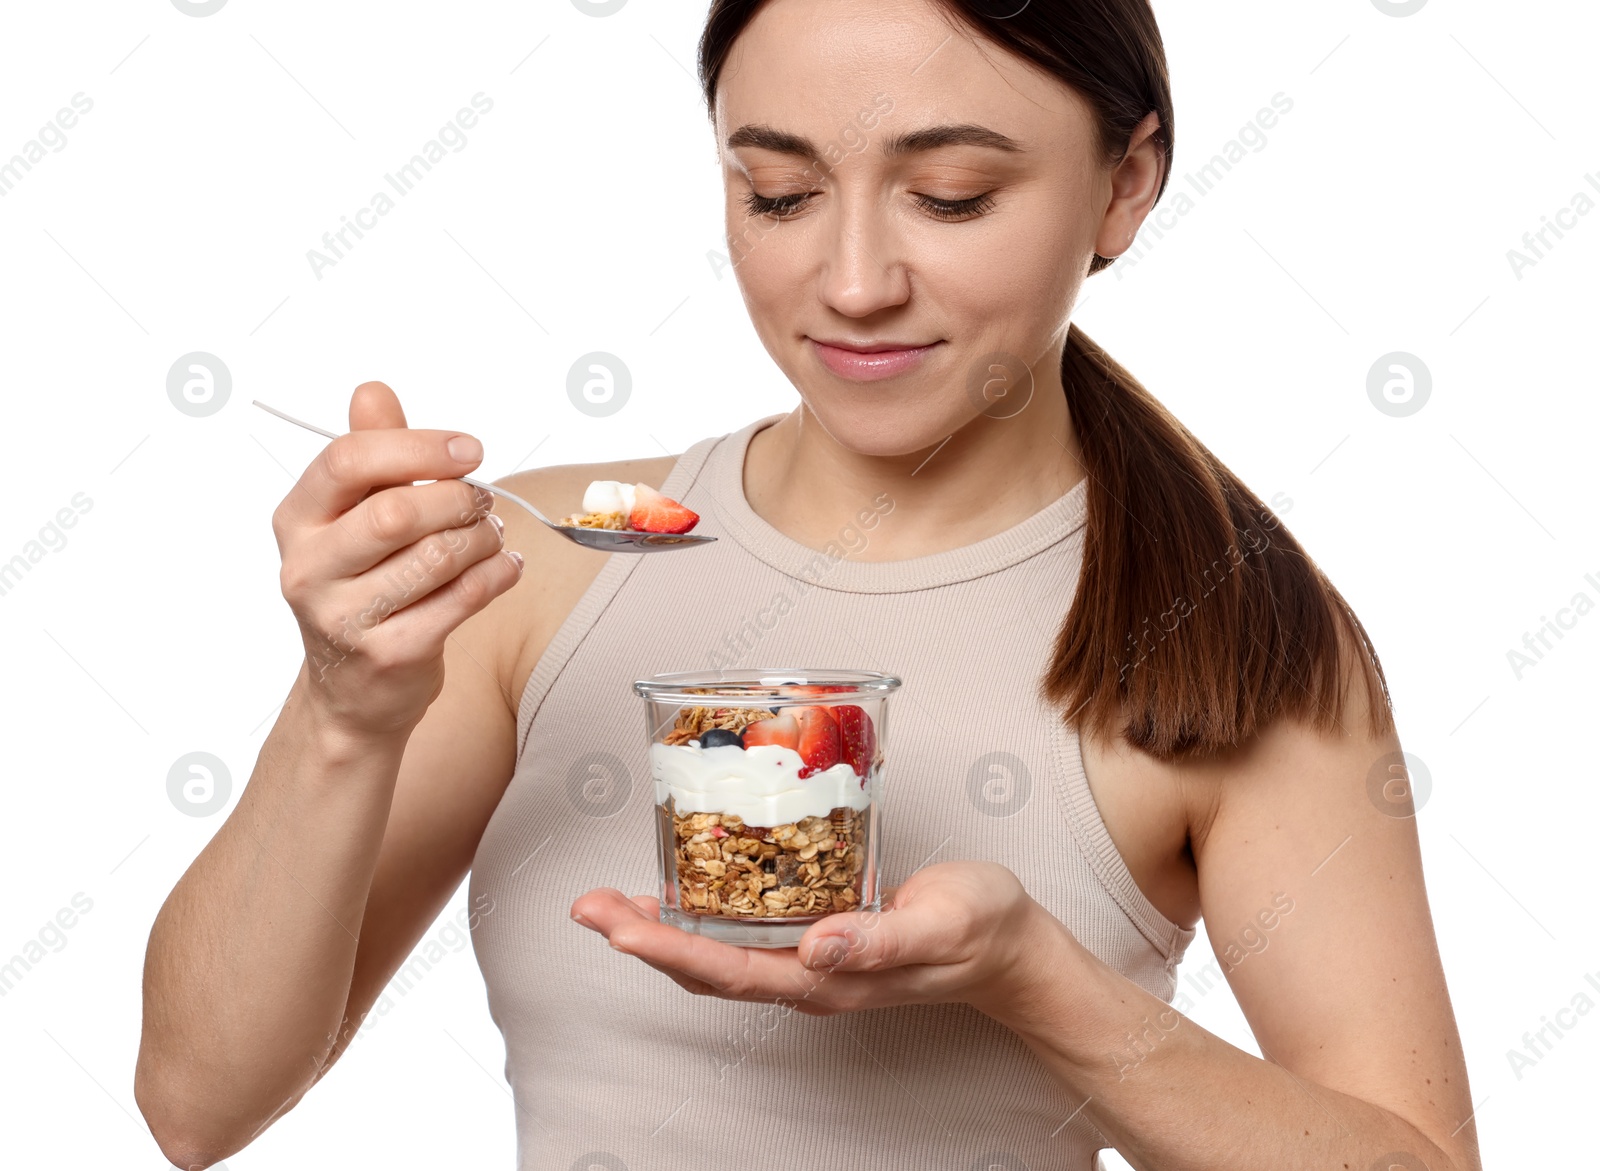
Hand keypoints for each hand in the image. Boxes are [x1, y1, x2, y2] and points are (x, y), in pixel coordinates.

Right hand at [272, 381, 524, 737]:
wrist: (353, 692)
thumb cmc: (363, 585)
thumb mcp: (355, 517)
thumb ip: (371, 454)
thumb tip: (373, 390)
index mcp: (296, 520)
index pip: (347, 460)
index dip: (417, 446)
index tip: (470, 450)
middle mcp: (308, 568)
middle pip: (395, 511)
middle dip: (457, 497)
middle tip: (483, 500)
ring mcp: (344, 617)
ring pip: (437, 555)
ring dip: (483, 538)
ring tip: (492, 536)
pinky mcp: (390, 654)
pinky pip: (462, 598)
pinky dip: (498, 574)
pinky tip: (505, 567)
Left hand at [570, 861, 1061, 1018]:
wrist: (1009, 945)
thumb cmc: (980, 927)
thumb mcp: (942, 924)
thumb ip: (882, 940)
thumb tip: (816, 948)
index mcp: (832, 979)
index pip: (733, 971)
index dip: (669, 951)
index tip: (616, 928)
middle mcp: (810, 975)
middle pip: (707, 967)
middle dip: (641, 939)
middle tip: (586, 905)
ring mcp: (811, 961)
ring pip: (718, 953)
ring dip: (659, 932)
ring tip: (609, 902)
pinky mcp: (817, 937)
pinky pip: (743, 934)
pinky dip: (700, 917)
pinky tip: (679, 891)